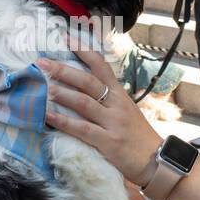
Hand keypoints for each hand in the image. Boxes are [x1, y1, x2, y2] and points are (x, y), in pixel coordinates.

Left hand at [40, 47, 162, 184]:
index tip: (67, 38)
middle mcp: (117, 104)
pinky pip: (82, 128)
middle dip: (63, 70)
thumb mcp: (127, 112)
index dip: (84, 51)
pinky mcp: (109, 142)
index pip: (102, 66)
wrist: (158, 161)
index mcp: (120, 95)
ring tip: (41, 85)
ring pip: (83, 102)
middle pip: (87, 81)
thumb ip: (109, 101)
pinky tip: (47, 116)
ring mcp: (113, 122)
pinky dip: (63, 121)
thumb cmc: (139, 138)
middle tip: (42, 62)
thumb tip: (84, 90)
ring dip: (60, 93)